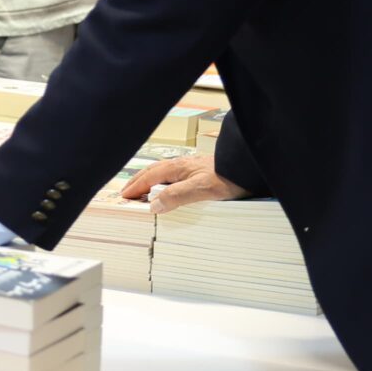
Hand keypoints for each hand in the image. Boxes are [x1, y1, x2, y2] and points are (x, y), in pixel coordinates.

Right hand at [120, 152, 245, 212]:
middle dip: (137, 182)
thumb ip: (176, 196)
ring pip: (162, 173)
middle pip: (152, 172)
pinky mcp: (199, 171)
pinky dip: (162, 182)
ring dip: (149, 181)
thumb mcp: (201, 189)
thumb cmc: (227, 178)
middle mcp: (180, 165)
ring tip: (142, 191)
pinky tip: (167, 188)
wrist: (248, 167)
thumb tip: (153, 205)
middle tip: (126, 193)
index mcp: (177, 168)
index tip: (123, 197)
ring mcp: (189, 167)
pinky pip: (172, 176)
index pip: (148, 177)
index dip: (135, 187)